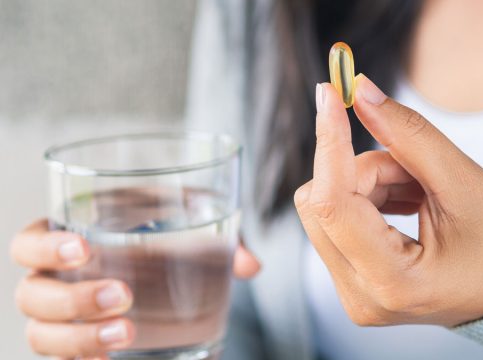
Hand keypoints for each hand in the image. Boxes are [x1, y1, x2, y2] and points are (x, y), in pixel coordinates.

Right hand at [10, 219, 259, 358]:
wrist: (170, 267)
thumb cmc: (167, 234)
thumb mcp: (190, 222)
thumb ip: (216, 237)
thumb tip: (250, 266)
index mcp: (70, 238)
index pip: (29, 242)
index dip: (44, 248)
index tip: (84, 248)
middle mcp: (56, 280)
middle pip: (32, 296)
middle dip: (73, 300)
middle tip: (123, 296)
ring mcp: (64, 317)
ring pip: (42, 335)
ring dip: (81, 338)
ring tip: (128, 334)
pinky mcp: (81, 343)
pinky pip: (65, 359)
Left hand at [294, 75, 482, 327]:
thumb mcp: (463, 183)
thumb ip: (408, 135)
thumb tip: (361, 92)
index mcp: (394, 281)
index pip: (333, 202)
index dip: (329, 142)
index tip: (330, 94)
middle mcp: (362, 297)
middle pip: (321, 202)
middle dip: (363, 169)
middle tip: (414, 168)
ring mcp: (354, 294)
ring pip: (325, 207)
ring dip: (368, 182)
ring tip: (420, 191)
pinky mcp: (353, 283)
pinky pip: (335, 221)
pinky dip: (367, 197)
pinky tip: (407, 201)